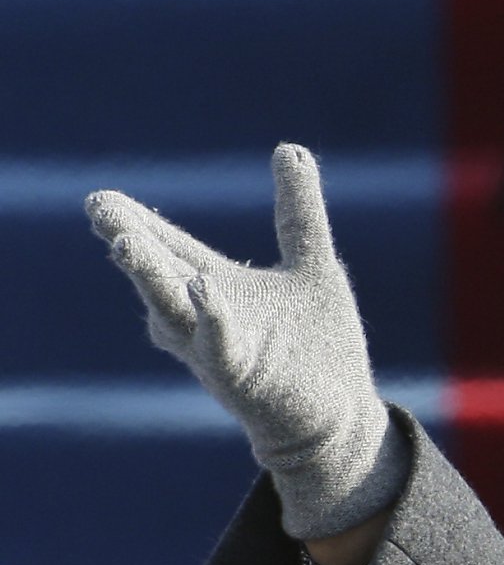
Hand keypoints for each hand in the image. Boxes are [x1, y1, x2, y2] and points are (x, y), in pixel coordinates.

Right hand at [86, 143, 403, 541]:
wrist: (339, 415)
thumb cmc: (319, 345)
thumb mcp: (314, 265)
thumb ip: (299, 212)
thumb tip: (290, 148)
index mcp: (217, 287)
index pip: (170, 249)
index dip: (139, 224)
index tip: (102, 199)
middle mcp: (205, 318)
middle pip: (160, 276)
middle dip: (132, 245)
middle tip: (103, 212)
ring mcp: (219, 349)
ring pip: (174, 312)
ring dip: (152, 278)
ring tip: (127, 244)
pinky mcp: (243, 379)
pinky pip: (220, 348)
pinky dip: (212, 319)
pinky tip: (205, 291)